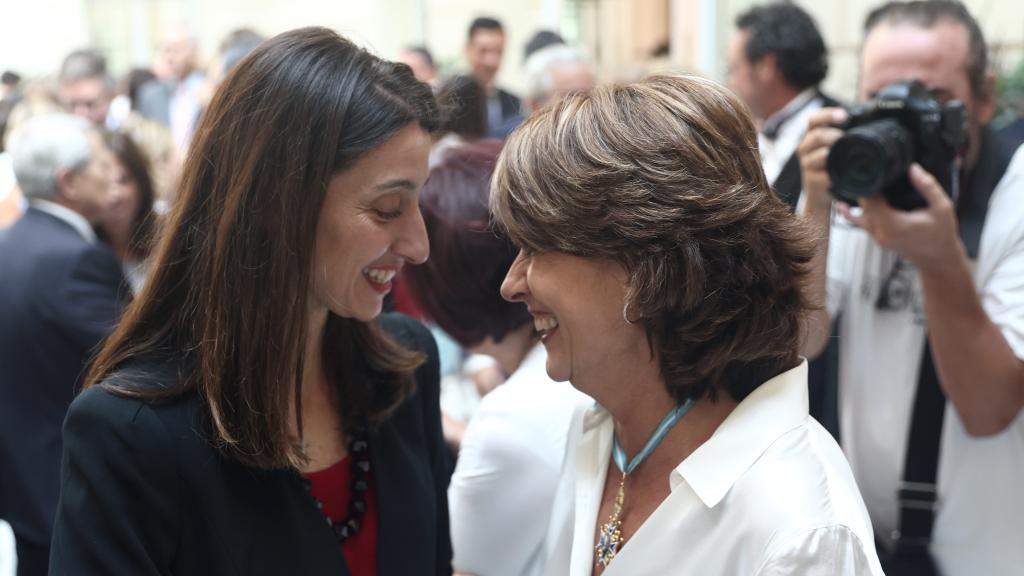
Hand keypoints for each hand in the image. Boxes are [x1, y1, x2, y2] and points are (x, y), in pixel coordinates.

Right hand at [796, 107, 847, 212]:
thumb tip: (866, 116)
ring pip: (821, 154)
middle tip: (846, 139)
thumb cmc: (831, 166)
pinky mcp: (812, 180)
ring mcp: (807, 165)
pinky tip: (842, 174)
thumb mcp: (835, 147)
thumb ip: (844, 133)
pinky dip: (835, 174)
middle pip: (816, 135)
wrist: (822, 193)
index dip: (827, 114)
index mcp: (811, 136)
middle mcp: (805, 148)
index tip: (844, 115)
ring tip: (845, 156)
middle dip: (835, 136)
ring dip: (835, 153)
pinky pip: (825, 174)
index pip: (813, 119)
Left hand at [838, 163, 963, 272]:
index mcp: (892, 224)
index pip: (869, 199)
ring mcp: (876, 236)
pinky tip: (845, 202)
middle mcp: (879, 231)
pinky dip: (855, 210)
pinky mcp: (877, 237)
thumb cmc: (942, 234)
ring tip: (858, 178)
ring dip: (859, 198)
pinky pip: (860, 222)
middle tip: (869, 168)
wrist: (938, 260)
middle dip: (865, 186)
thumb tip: (912, 168)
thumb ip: (927, 186)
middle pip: (862, 204)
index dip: (869, 182)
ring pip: (857, 213)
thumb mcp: (942, 207)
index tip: (871, 167)